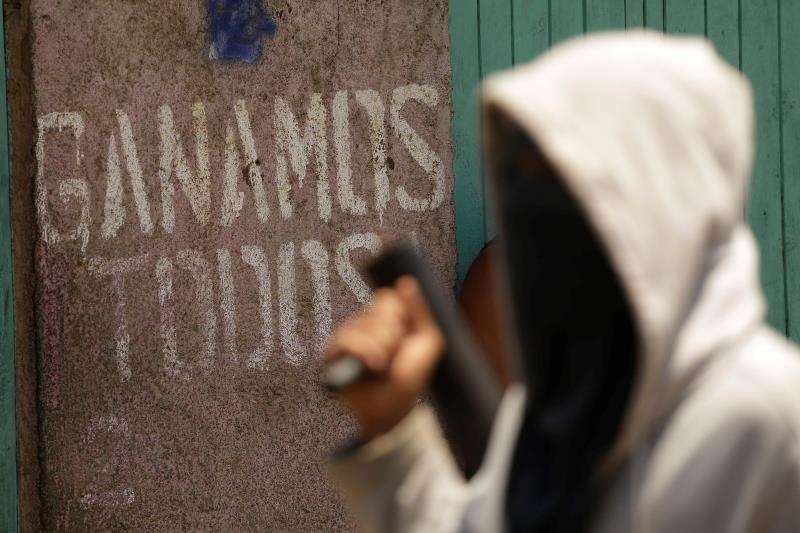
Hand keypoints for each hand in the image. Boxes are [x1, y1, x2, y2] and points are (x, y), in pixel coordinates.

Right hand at [325, 276, 443, 438]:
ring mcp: (348, 336)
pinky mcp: (333, 352)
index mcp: (387, 319)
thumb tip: (406, 281)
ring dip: (381, 348)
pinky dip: (364, 353)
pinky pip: (346, 339)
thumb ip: (419, 310)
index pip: (387, 298)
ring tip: (383, 366)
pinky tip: (372, 367)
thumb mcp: (427, 341)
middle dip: (393, 335)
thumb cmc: (410, 377)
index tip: (407, 334)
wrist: (393, 407)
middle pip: (377, 309)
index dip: (399, 316)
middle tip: (395, 356)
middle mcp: (365, 324)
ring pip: (364, 324)